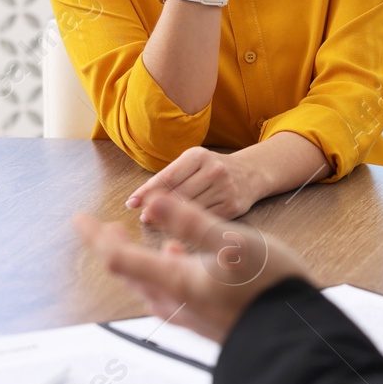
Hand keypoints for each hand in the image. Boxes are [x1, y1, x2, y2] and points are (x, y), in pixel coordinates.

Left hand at [73, 192, 311, 341]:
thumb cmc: (268, 288)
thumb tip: (152, 201)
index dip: (96, 236)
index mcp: (174, 280)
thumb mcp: (233, 243)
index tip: (81, 218)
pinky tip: (180, 261)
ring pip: (147, 284)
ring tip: (133, 242)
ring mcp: (187, 314)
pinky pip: (168, 293)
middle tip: (101, 229)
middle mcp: (173, 301)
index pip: (118, 257)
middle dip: (111, 247)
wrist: (292, 337)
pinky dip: (163, 271)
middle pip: (127, 272)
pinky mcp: (204, 320)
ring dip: (135, 260)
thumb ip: (191, 221)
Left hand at [126, 146, 259, 219]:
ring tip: (155, 222)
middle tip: (143, 217)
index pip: (168, 176)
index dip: (147, 192)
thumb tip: (141, 200)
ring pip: (190, 209)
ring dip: (169, 219)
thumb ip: (170, 177)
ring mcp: (225, 189)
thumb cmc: (211, 169)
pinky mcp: (233, 207)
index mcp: (199, 156)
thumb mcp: (192, 162)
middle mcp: (214, 170)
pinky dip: (188, 226)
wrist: (251, 173)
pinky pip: (205, 220)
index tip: (132, 203)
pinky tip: (178, 227)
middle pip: (178, 194)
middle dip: (156, 208)